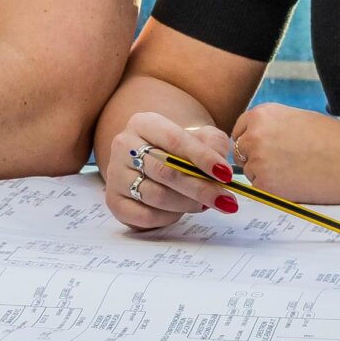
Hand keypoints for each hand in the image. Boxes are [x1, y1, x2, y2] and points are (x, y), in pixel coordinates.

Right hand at [101, 112, 237, 230]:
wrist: (154, 160)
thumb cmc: (179, 149)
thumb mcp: (200, 138)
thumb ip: (213, 145)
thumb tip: (220, 168)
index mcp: (143, 123)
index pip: (174, 140)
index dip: (202, 158)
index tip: (225, 174)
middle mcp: (124, 145)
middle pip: (165, 170)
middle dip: (200, 187)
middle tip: (225, 199)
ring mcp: (115, 174)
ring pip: (156, 195)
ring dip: (187, 204)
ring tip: (204, 204)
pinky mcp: (114, 200)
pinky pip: (144, 215)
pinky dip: (168, 217)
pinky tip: (180, 211)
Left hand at [228, 103, 339, 202]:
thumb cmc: (333, 139)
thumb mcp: (297, 119)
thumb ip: (273, 126)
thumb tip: (257, 138)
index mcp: (262, 113)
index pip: (239, 129)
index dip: (252, 141)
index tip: (267, 148)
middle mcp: (254, 134)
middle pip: (240, 151)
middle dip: (255, 158)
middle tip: (282, 163)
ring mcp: (257, 160)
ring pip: (250, 172)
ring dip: (265, 175)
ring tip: (296, 171)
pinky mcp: (265, 184)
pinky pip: (259, 189)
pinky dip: (273, 189)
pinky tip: (296, 183)